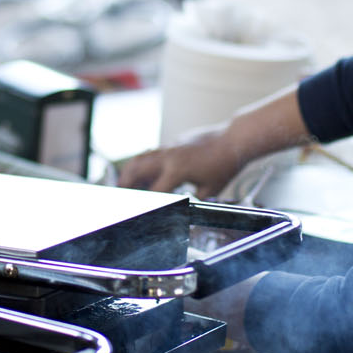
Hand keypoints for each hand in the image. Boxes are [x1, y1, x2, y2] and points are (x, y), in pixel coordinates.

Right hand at [117, 123, 244, 198]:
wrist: (233, 140)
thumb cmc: (224, 164)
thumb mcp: (210, 190)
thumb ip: (194, 202)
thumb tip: (186, 212)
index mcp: (177, 170)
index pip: (154, 191)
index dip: (146, 203)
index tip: (138, 209)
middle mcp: (169, 156)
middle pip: (138, 169)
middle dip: (126, 183)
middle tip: (120, 194)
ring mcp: (170, 147)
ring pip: (142, 157)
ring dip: (131, 170)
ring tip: (125, 182)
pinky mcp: (174, 143)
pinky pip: (153, 152)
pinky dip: (145, 162)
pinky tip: (145, 170)